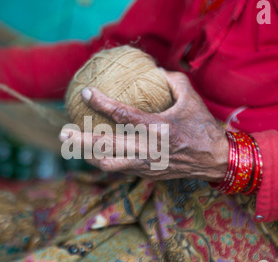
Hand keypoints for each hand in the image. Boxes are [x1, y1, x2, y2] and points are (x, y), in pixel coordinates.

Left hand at [59, 70, 228, 181]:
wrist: (214, 160)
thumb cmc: (202, 127)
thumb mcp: (191, 99)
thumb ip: (172, 81)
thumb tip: (154, 70)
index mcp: (158, 128)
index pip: (123, 115)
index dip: (102, 103)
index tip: (86, 93)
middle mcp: (148, 149)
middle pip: (106, 147)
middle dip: (81, 141)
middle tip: (63, 133)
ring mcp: (146, 165)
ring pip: (108, 164)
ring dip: (87, 155)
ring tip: (73, 146)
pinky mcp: (146, 174)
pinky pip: (118, 169)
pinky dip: (103, 161)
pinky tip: (93, 153)